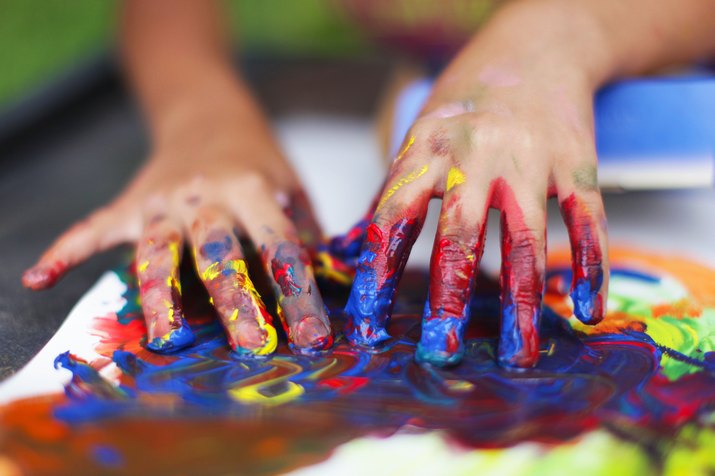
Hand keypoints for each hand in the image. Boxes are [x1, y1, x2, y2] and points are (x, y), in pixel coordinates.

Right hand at [23, 109, 332, 356]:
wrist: (207, 113)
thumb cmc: (258, 161)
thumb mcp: (291, 187)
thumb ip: (306, 234)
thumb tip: (331, 289)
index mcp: (253, 188)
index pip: (280, 245)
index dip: (298, 292)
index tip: (312, 336)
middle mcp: (204, 195)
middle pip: (216, 251)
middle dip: (234, 299)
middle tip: (250, 345)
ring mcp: (160, 200)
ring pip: (155, 250)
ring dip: (160, 295)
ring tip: (167, 337)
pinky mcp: (128, 205)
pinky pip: (91, 228)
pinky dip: (64, 251)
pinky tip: (38, 278)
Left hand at [344, 24, 608, 367]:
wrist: (538, 47)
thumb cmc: (468, 101)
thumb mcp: (420, 134)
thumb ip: (394, 190)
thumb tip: (351, 248)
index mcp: (426, 147)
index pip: (395, 216)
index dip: (379, 271)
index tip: (370, 321)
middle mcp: (476, 154)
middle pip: (460, 233)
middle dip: (450, 296)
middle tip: (440, 349)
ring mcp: (530, 158)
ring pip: (526, 238)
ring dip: (521, 301)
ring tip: (517, 352)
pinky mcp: (577, 162)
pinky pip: (587, 219)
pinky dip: (590, 266)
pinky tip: (585, 309)